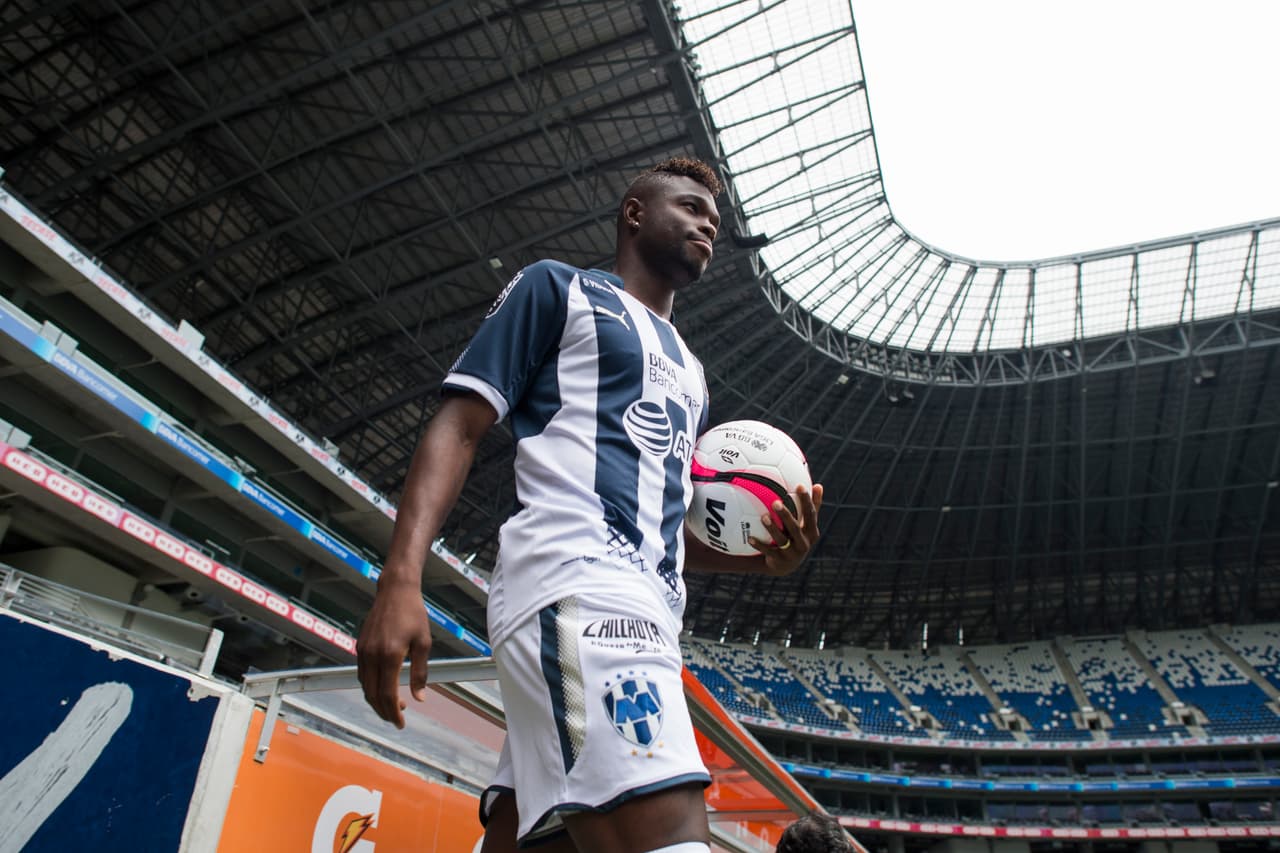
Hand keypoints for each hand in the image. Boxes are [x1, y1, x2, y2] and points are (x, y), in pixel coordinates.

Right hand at [356, 579, 432, 728]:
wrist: (395, 591)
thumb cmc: (414, 615)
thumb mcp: (423, 643)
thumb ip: (420, 672)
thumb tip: (420, 698)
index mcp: (390, 655)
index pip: (387, 694)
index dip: (393, 713)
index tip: (401, 723)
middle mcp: (372, 655)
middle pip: (373, 694)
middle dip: (384, 711)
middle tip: (397, 719)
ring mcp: (363, 651)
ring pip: (365, 686)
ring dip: (377, 700)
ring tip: (394, 705)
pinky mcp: (360, 646)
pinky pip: (362, 674)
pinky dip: (371, 686)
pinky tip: (383, 688)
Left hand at [749, 482, 822, 575]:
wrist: (787, 565)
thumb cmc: (798, 536)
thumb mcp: (807, 524)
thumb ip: (813, 506)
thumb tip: (819, 485)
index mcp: (812, 532)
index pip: (811, 514)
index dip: (806, 500)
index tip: (800, 486)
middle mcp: (803, 543)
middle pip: (795, 527)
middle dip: (786, 515)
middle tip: (776, 502)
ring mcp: (791, 553)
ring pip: (781, 540)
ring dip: (772, 528)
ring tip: (764, 517)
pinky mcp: (779, 560)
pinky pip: (768, 551)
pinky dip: (759, 545)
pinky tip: (750, 538)